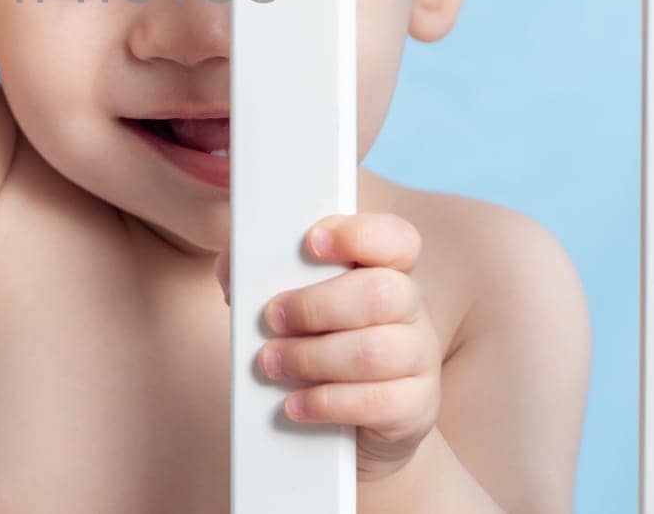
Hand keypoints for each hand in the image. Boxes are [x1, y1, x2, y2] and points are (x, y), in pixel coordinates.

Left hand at [215, 213, 442, 481]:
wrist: (348, 419)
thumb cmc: (313, 341)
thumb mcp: (289, 300)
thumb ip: (258, 274)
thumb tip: (232, 275)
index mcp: (386, 269)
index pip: (395, 238)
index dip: (358, 235)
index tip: (310, 243)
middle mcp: (412, 308)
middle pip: (382, 294)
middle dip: (316, 306)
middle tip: (272, 318)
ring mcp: (420, 357)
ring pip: (376, 352)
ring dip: (312, 358)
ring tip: (271, 363)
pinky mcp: (416, 406)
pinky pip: (379, 403)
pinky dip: (327, 402)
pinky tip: (295, 403)